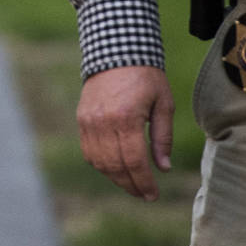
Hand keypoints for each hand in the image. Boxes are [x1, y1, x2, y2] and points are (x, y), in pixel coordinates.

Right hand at [77, 64, 173, 199]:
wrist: (116, 50)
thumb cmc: (146, 76)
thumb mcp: (163, 103)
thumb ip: (162, 137)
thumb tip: (163, 168)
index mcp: (127, 117)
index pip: (134, 161)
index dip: (144, 182)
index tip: (153, 195)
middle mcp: (104, 122)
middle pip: (115, 166)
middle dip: (131, 185)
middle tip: (144, 195)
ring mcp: (89, 121)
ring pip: (99, 162)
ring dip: (116, 178)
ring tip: (132, 184)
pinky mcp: (82, 118)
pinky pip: (88, 151)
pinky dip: (101, 165)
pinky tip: (115, 168)